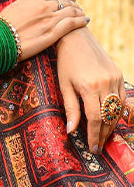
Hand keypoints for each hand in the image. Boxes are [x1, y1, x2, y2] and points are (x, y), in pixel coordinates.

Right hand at [0, 0, 88, 59]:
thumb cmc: (3, 24)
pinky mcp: (52, 33)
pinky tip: (85, 21)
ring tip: (83, 15)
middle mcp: (44, 5)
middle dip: (74, 4)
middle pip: (66, 1)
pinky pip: (72, 24)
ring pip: (72, 11)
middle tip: (78, 8)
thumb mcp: (17, 4)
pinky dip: (81, 21)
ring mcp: (49, 19)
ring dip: (80, 12)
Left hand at [55, 28, 124, 152]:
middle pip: (108, 116)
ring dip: (112, 125)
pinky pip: (122, 98)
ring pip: (117, 109)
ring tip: (104, 136)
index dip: (94, 135)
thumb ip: (70, 109)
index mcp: (89, 87)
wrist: (77, 39)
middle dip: (103, 134)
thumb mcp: (64, 86)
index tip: (93, 148)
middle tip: (98, 146)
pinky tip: (112, 120)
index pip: (94, 119)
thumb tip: (70, 131)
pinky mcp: (119, 75)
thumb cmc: (66, 63)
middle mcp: (105, 83)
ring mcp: (115, 78)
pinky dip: (118, 111)